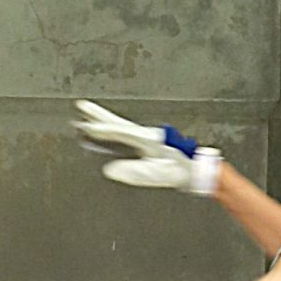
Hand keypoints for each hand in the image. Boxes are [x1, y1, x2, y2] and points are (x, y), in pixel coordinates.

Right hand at [72, 100, 221, 195]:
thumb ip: (132, 172)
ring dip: (106, 121)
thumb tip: (111, 170)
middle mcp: (147, 134)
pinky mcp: (150, 141)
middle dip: (99, 115)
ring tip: (90, 117)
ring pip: (122, 125)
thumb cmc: (180, 169)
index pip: (118, 130)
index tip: (84, 125)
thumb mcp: (156, 174)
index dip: (100, 128)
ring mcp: (148, 136)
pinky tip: (111, 132)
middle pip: (118, 122)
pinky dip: (116, 129)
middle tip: (82, 106)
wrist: (197, 167)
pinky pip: (128, 133)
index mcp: (147, 139)